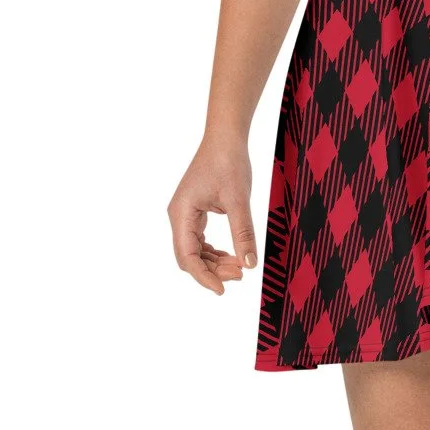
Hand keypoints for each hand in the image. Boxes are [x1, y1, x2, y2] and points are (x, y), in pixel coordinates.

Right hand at [168, 139, 259, 295]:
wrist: (225, 139)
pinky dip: (215, 252)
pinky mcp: (195, 212)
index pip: (187, 256)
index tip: (223, 290)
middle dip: (212, 270)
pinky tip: (232, 256)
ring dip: (215, 262)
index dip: (203, 276)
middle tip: (240, 274)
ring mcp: (185, 215)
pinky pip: (200, 240)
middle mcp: (178, 216)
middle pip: (189, 257)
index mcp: (181, 214)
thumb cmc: (229, 163)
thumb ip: (243, 233)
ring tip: (240, 267)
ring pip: (195, 251)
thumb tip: (250, 265)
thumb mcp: (238, 200)